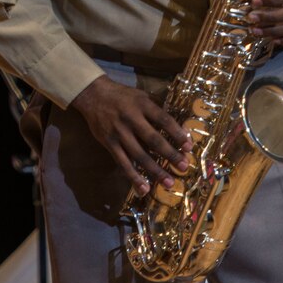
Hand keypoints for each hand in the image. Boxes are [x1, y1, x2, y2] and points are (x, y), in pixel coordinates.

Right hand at [69, 76, 192, 194]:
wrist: (93, 95)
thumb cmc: (123, 96)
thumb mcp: (142, 95)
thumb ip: (159, 107)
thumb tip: (180, 124)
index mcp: (143, 105)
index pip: (163, 120)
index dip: (177, 133)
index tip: (189, 146)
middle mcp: (132, 119)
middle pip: (153, 139)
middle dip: (170, 154)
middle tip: (183, 167)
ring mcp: (119, 133)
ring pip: (139, 155)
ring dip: (155, 170)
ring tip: (168, 182)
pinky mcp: (109, 144)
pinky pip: (123, 163)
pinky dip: (133, 176)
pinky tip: (143, 188)